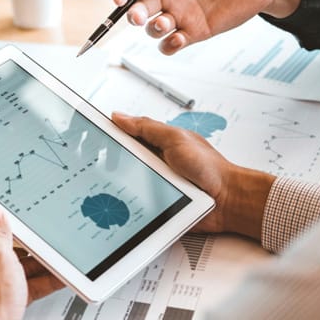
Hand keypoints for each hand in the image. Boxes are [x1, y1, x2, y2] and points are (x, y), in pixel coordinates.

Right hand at [111, 0, 301, 54]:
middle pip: (137, 10)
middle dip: (133, 15)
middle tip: (139, 16)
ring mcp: (180, 16)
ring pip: (152, 29)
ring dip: (153, 29)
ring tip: (168, 23)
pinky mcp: (194, 32)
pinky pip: (170, 45)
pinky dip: (168, 45)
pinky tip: (180, 37)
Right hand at [111, 113, 274, 239]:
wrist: (228, 201)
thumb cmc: (209, 168)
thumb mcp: (175, 139)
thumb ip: (147, 127)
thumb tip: (119, 116)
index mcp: (156, 143)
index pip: (125, 135)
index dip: (108, 134)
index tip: (91, 134)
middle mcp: (153, 162)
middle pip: (121, 160)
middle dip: (108, 162)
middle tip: (96, 163)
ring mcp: (153, 183)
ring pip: (125, 182)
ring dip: (119, 184)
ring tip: (106, 183)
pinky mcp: (156, 203)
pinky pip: (136, 202)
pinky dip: (129, 202)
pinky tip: (121, 202)